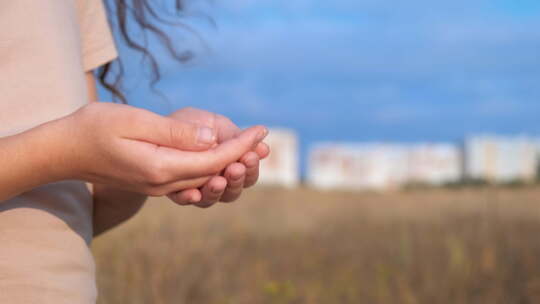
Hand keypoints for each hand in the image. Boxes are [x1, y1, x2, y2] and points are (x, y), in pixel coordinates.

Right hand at [58, 102, 267, 195]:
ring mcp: (159, 187)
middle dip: (241, 156)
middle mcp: (163, 184)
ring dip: (229, 163)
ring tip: (250, 147)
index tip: (261, 129)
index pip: (213, 160)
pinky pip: (191, 178)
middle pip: (213, 173)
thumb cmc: (95, 128)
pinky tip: (221, 157)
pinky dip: (210, 167)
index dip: (240, 145)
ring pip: (204, 178)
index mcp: (160, 168)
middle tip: (263, 139)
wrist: (65, 150)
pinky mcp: (155, 182)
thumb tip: (210, 138)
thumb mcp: (134, 122)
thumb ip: (174, 132)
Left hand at [166, 107, 269, 207]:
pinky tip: (193, 192)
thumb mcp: (214, 124)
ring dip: (217, 191)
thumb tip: (265, 148)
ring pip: (212, 198)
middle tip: (236, 167)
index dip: (251, 166)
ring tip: (218, 180)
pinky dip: (189, 197)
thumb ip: (235, 137)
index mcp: (230, 161)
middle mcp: (216, 179)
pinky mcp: (174, 190)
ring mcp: (196, 187)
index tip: (251, 155)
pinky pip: (183, 199)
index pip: (248, 170)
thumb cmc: (189, 123)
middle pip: (234, 190)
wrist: (152, 127)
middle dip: (238, 179)